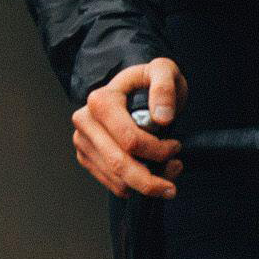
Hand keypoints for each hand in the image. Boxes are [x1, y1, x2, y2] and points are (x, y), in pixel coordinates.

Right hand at [73, 57, 185, 197]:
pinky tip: (148, 173)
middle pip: (119, 163)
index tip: (176, 146)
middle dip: (149, 181)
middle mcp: (85, 121)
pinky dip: (132, 186)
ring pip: (115, 179)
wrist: (133, 89)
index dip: (157, 150)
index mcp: (100, 101)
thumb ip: (164, 88)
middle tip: (171, 187)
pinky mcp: (85, 156)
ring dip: (144, 185)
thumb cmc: (148, 81)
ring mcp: (82, 140)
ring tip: (166, 172)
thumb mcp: (163, 71)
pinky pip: (110, 183)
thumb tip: (162, 118)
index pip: (129, 139)